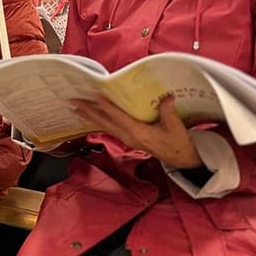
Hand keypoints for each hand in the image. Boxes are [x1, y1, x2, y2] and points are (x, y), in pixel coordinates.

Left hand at [71, 95, 202, 168]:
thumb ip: (169, 111)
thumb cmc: (179, 143)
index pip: (119, 118)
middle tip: (74, 102)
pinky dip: (99, 122)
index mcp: (139, 133)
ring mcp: (127, 139)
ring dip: (91, 116)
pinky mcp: (128, 140)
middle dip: (89, 112)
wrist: (181, 159)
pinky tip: (92, 118)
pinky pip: (110, 129)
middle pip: (105, 122)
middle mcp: (129, 137)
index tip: (95, 97)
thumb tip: (166, 96)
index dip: (107, 107)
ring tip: (77, 108)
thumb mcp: (176, 127)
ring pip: (105, 126)